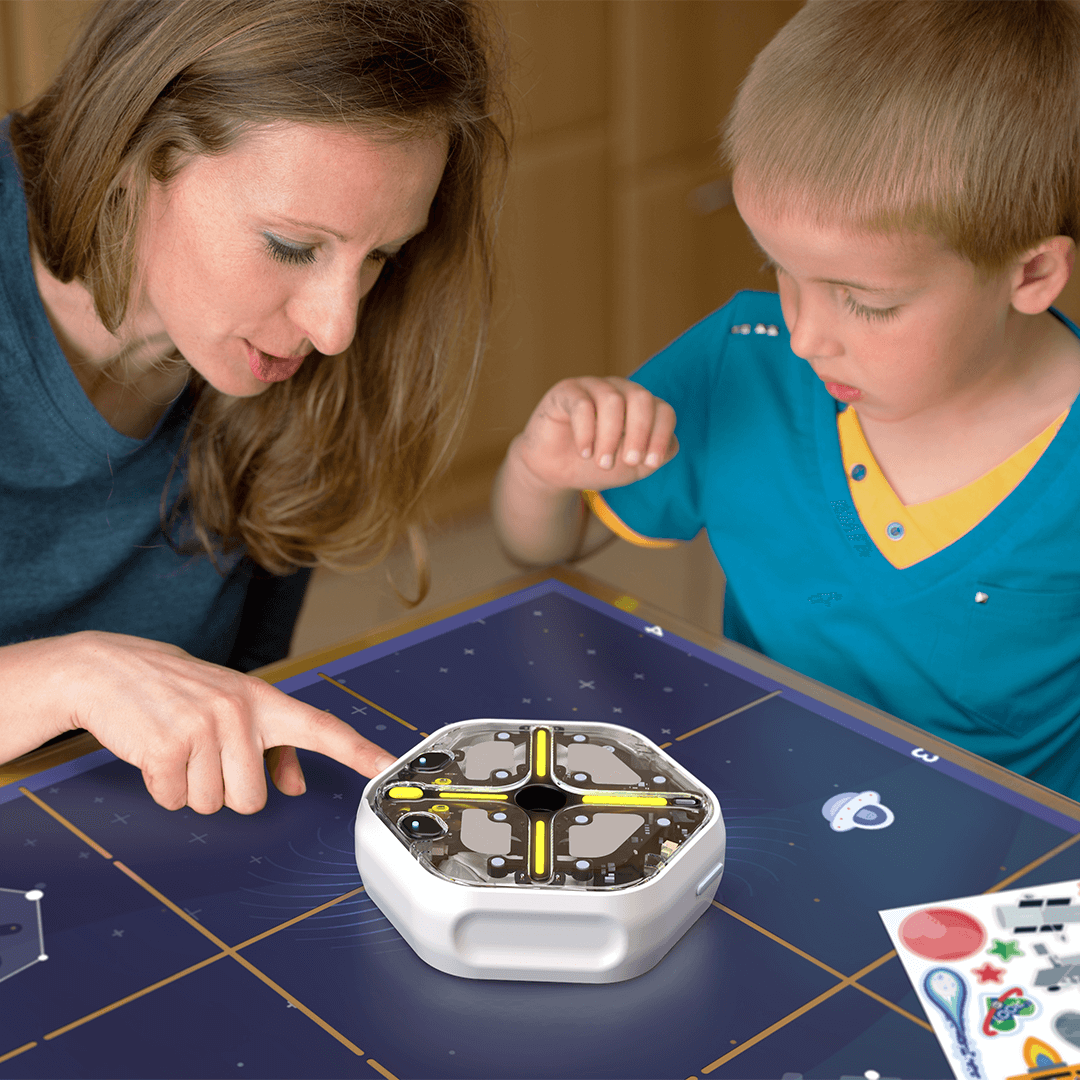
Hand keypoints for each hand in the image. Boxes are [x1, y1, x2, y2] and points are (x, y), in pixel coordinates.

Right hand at [51, 632, 396, 813]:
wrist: (107, 668)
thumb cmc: (176, 690)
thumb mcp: (230, 705)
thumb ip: (271, 745)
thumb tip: (297, 784)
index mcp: (263, 701)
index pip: (321, 727)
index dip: (358, 750)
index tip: (387, 766)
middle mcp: (240, 711)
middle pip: (253, 800)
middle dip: (224, 789)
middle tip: (202, 756)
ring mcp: (204, 728)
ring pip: (212, 804)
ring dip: (190, 788)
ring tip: (178, 749)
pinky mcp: (166, 748)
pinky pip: (175, 801)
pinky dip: (162, 788)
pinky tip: (155, 755)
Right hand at [515, 376, 677, 493]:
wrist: (556, 471)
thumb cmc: (596, 465)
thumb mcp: (631, 469)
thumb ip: (653, 457)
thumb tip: (671, 444)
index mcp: (641, 407)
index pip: (663, 411)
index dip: (660, 436)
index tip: (649, 463)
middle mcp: (621, 391)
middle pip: (642, 398)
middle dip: (639, 433)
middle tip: (629, 462)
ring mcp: (594, 387)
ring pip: (612, 401)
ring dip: (610, 437)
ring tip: (602, 462)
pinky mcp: (567, 391)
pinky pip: (582, 404)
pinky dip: (586, 432)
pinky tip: (585, 452)